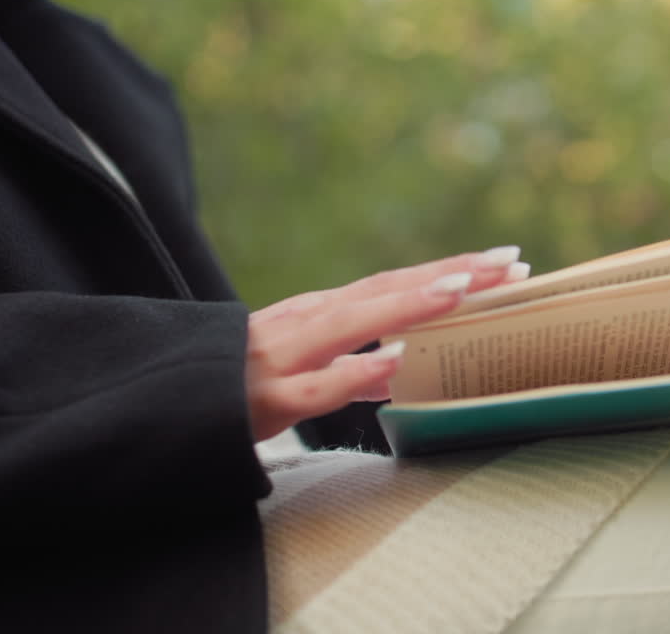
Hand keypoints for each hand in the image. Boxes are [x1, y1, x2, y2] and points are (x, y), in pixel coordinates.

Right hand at [245, 247, 529, 440]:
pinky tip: (393, 364)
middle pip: (386, 290)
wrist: (156, 407)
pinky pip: (314, 387)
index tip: (503, 263)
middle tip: (513, 263)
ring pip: (352, 322)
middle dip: (451, 275)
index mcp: (314, 315)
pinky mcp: (262, 401)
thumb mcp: (294, 368)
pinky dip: (355, 372)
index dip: (448, 271)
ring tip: (464, 291)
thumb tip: (402, 365)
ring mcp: (282, 358)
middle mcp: (302, 324)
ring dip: (409, 303)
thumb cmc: (228, 389)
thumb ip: (347, 365)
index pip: (393, 285)